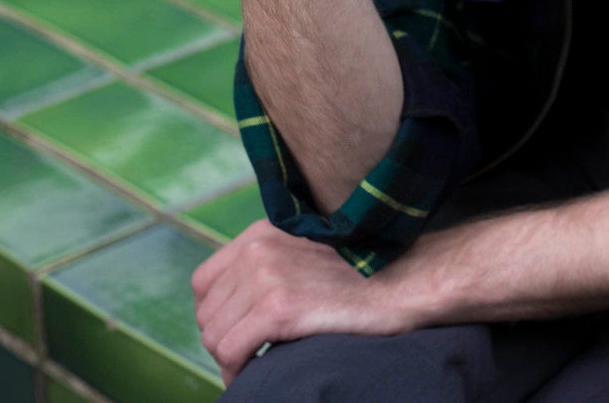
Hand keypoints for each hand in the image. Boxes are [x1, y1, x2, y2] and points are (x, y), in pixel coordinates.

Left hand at [191, 219, 414, 385]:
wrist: (403, 282)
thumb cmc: (363, 275)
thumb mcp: (308, 252)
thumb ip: (270, 265)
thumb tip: (234, 307)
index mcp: (263, 233)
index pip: (205, 282)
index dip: (217, 314)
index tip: (238, 332)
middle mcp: (258, 249)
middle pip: (207, 313)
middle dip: (226, 340)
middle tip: (252, 355)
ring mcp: (267, 277)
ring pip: (214, 336)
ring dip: (231, 359)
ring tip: (256, 366)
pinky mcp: (278, 307)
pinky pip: (231, 352)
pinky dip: (238, 371)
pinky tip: (257, 373)